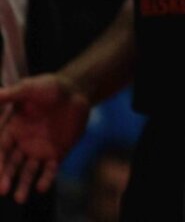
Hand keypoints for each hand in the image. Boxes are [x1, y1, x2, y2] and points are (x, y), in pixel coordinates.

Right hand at [0, 73, 90, 201]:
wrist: (76, 91)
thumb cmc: (50, 87)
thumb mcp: (30, 88)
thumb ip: (12, 94)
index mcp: (11, 129)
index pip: (1, 148)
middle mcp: (23, 143)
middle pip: (11, 164)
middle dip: (6, 176)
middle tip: (2, 190)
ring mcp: (39, 149)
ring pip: (28, 171)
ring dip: (23, 184)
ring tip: (20, 198)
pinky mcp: (57, 153)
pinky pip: (50, 169)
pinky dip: (46, 178)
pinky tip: (42, 187)